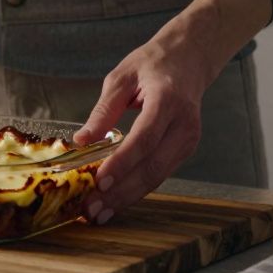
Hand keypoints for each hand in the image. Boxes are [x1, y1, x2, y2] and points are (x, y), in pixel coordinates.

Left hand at [73, 0, 272, 223]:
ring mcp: (189, 140)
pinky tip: (115, 200)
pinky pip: (159, 174)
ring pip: (157, 176)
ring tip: (98, 213)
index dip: (122, 163)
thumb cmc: (153, 64)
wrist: (190, 59)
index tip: (99, 181)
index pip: (145, 138)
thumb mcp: (121, 77)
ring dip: (126, 197)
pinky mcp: (185, 150)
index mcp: (168, 101)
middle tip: (91, 209)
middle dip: (121, 192)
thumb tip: (82, 141)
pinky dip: (136, 189)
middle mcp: (184, 125)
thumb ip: (103, 110)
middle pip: (152, 166)